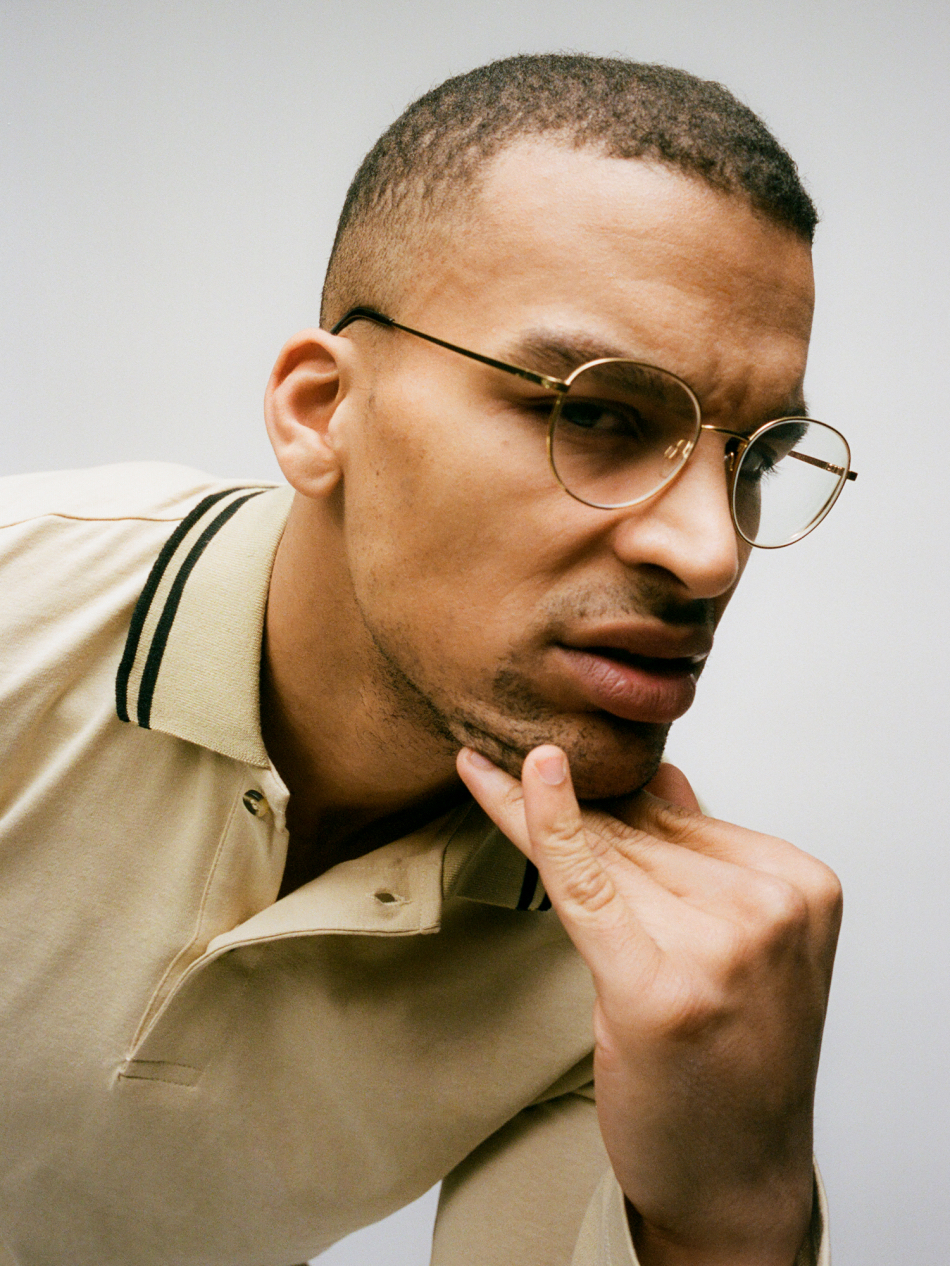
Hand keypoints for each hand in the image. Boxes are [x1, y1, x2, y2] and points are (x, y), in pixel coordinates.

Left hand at [457, 745, 841, 1265]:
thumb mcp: (746, 947)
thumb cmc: (734, 1063)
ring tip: (484, 771)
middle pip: (639, 834)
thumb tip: (665, 777)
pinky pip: (586, 885)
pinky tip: (515, 776)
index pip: (681, 818)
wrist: (736, 1182)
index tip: (552, 755)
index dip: (608, 791)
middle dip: (567, 801)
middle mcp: (770, 910)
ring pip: (603, 854)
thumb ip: (706, 860)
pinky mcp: (658, 987)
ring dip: (534, 810)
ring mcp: (722, 948)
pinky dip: (547, 827)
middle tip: (502, 757)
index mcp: (802, 886)